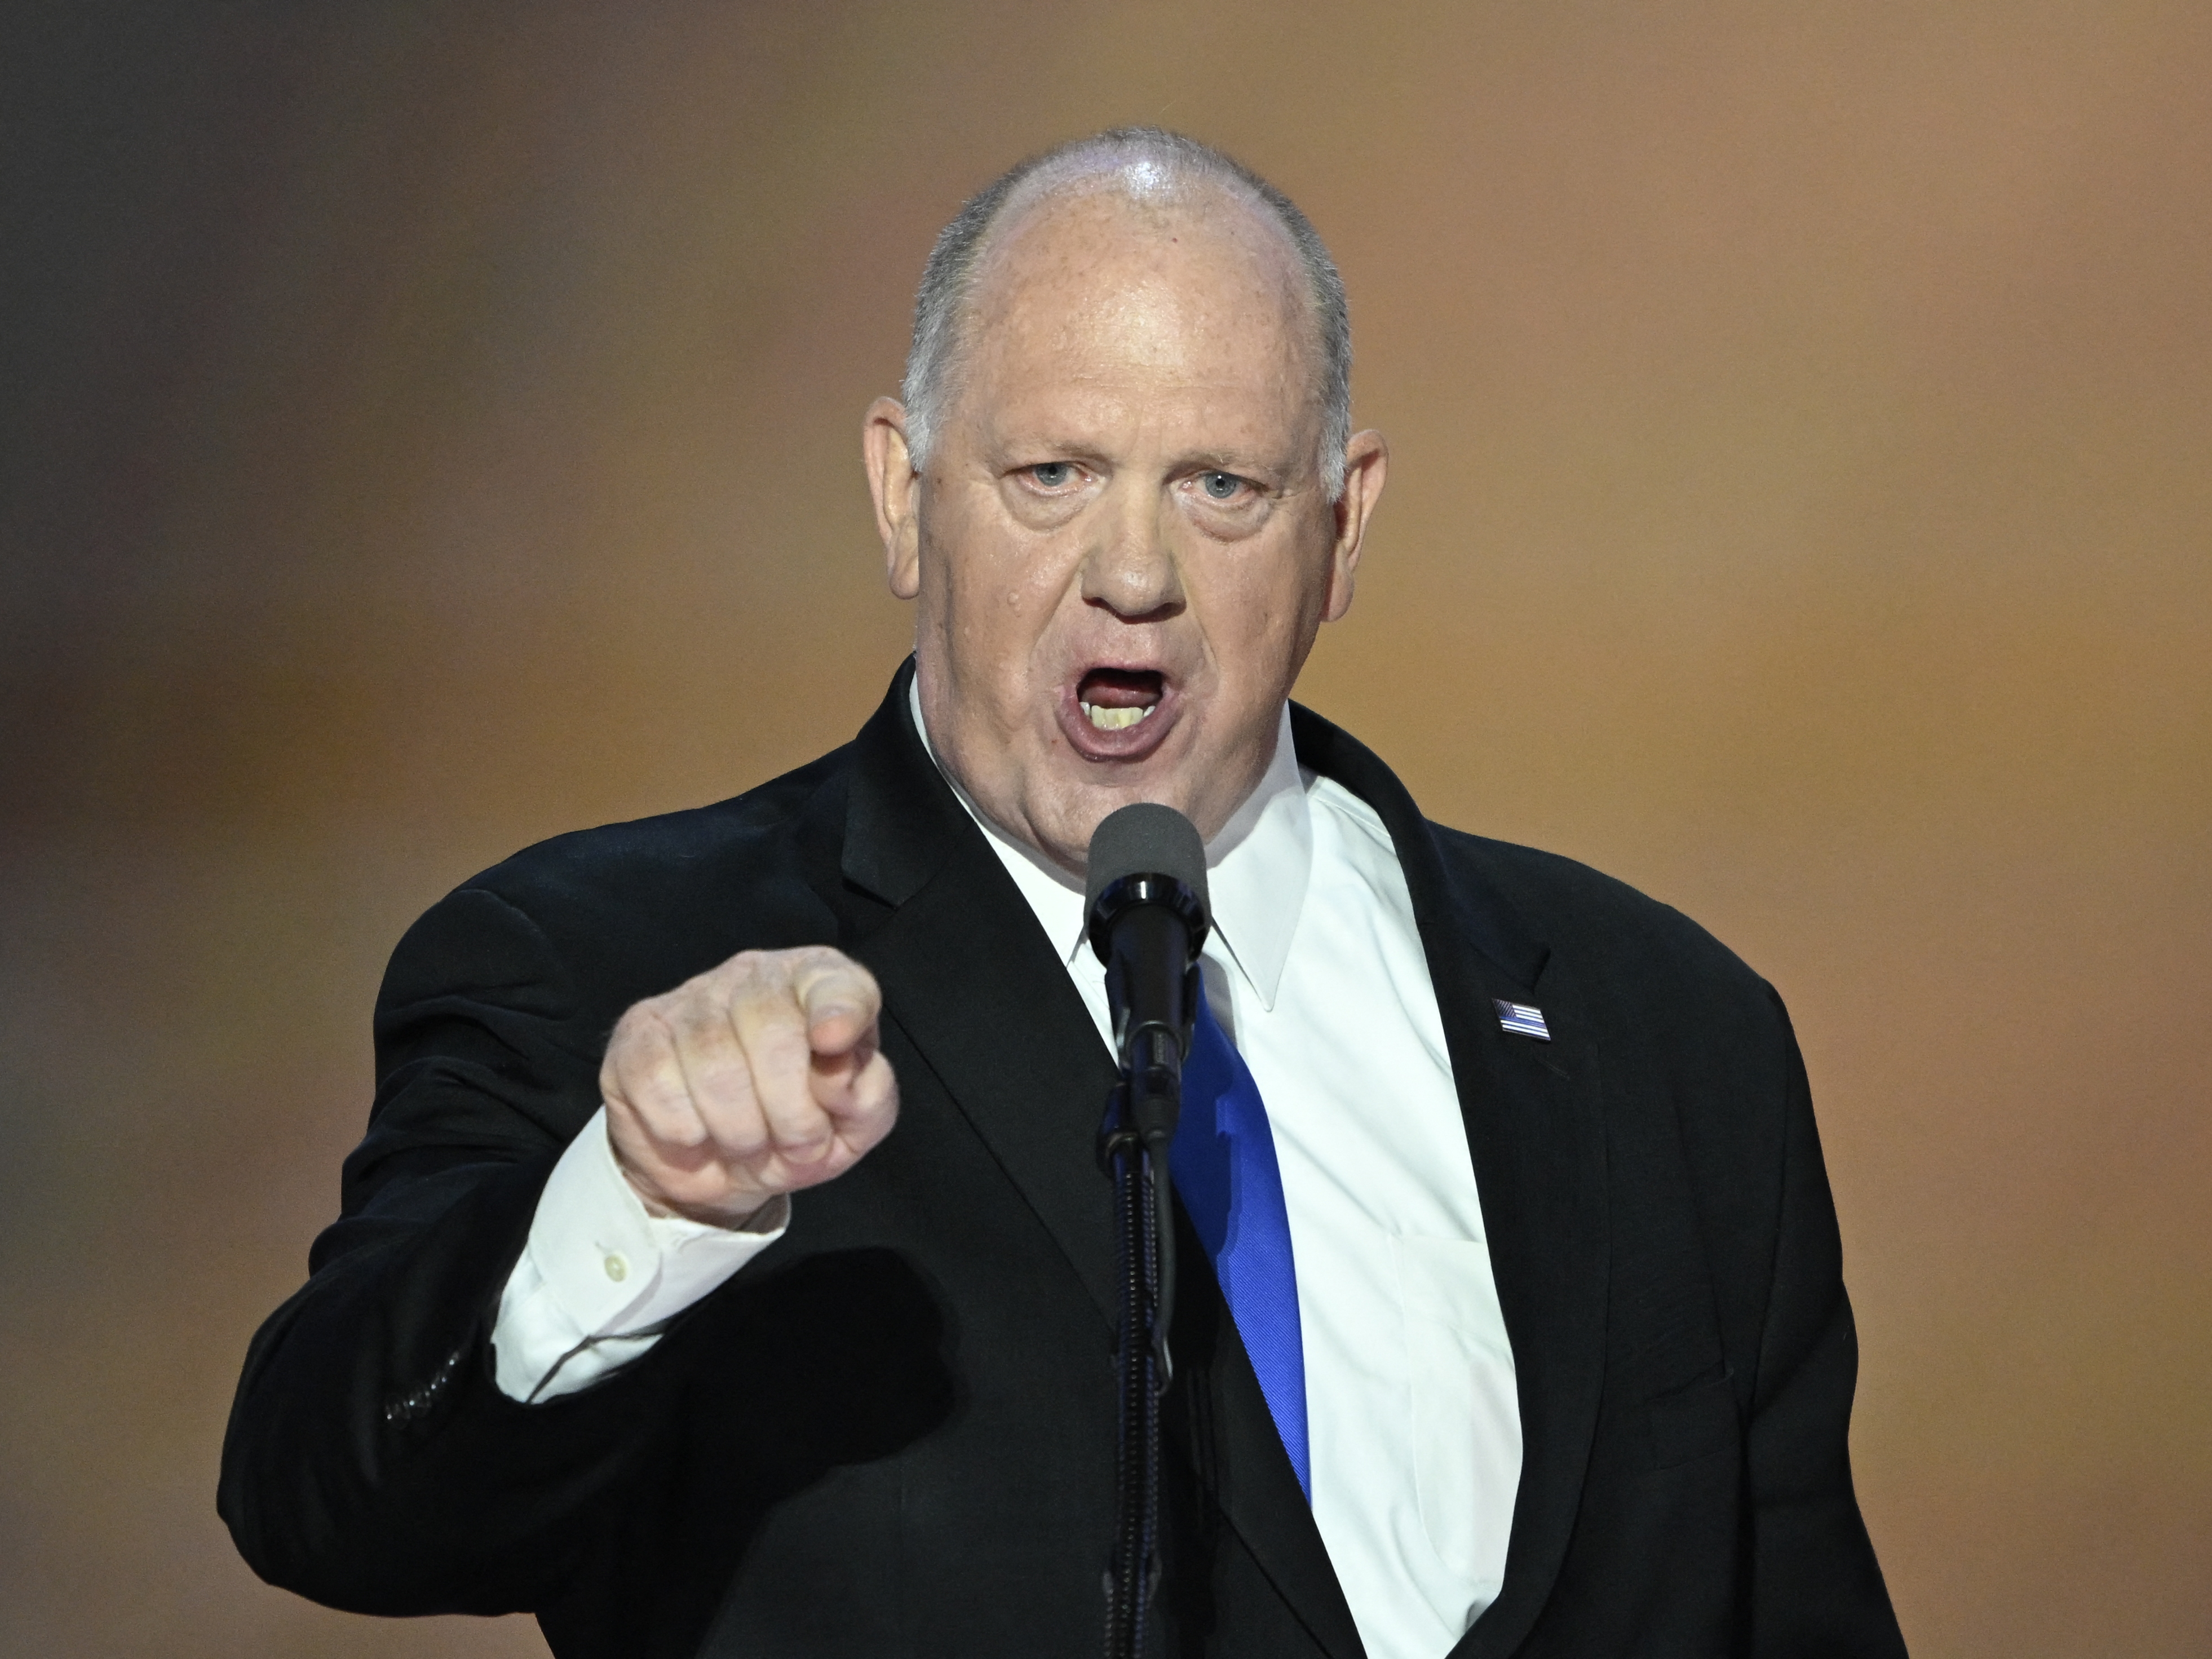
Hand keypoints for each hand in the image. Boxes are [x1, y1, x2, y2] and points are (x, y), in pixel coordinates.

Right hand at [600, 946, 897, 1224]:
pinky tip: (698, 1134)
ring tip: (749, 1145)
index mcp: (817, 984)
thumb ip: (867, 1095)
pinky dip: (685, 1130)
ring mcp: (690, 999)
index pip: (833, 982)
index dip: (837, 1009)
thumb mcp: (851, 1125)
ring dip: (739, 1130)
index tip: (832, 1042)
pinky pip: (658, 1083)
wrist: (720, 1167)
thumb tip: (838, 1074)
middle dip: (790, 1112)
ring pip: (713, 1063)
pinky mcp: (638, 1033)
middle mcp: (753, 976)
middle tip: (795, 1145)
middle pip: (770, 1029)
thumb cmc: (798, 1130)